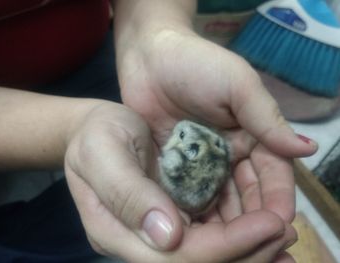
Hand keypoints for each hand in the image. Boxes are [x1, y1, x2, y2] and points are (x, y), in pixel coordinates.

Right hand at [63, 102, 298, 262]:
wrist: (94, 129)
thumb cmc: (95, 135)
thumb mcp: (102, 154)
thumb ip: (127, 194)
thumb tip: (168, 236)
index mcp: (117, 232)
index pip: (177, 257)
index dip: (226, 246)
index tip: (268, 224)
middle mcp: (140, 241)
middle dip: (246, 252)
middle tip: (286, 233)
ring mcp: (158, 231)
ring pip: (208, 254)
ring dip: (249, 248)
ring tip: (283, 234)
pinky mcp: (172, 216)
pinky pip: (210, 234)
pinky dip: (239, 234)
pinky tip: (262, 226)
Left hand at [116, 30, 316, 261]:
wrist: (149, 59)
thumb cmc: (196, 64)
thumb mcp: (237, 85)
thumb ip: (266, 117)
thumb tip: (307, 149)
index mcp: (252, 137)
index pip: (272, 177)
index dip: (276, 202)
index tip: (277, 228)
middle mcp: (230, 156)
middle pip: (247, 198)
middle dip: (252, 224)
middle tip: (253, 249)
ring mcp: (202, 166)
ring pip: (220, 205)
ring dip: (224, 229)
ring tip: (224, 251)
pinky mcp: (177, 170)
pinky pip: (188, 199)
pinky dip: (194, 218)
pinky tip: (192, 237)